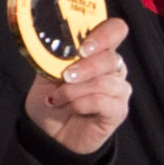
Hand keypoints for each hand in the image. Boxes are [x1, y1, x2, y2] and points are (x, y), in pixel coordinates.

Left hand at [22, 17, 130, 155]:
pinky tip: (71, 108)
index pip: (115, 31)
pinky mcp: (118, 110)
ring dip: (75, 91)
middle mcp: (112, 68)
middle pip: (111, 57)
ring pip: (104, 82)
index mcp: (97, 52)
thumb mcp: (45, 73)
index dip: (103, 34)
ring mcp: (118, 90)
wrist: (48, 133)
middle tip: (66, 76)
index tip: (82, 47)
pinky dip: (81, 104)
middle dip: (84, 67)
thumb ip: (54, 56)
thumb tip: (56, 44)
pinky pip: (103, 101)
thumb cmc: (51, 100)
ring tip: (57, 98)